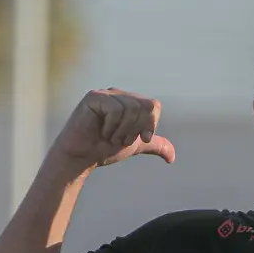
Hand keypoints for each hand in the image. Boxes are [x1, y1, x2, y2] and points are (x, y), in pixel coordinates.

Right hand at [48, 89, 176, 172]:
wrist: (82, 158)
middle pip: (144, 106)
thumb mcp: (135, 146)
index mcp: (131, 102)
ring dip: (122, 131)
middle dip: (135, 130)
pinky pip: (115, 109)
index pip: (153, 105)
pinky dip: (111, 126)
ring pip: (131, 108)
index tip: (141, 138)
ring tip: (109, 136)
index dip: (150, 124)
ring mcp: (106, 94)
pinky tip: (100, 131)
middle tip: (119, 139)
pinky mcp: (94, 97)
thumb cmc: (104, 149)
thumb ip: (154, 146)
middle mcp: (119, 95)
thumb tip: (172, 158)